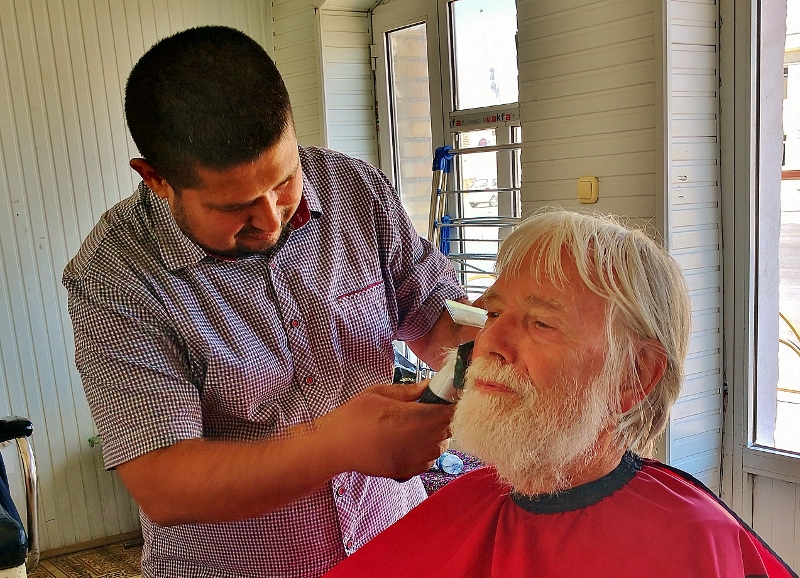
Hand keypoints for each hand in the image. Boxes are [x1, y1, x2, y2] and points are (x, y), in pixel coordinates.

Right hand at [315, 381, 453, 479]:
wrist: (336, 446)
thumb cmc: (355, 415)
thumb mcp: (379, 393)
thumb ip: (408, 391)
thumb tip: (428, 385)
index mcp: (413, 417)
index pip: (448, 412)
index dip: (449, 404)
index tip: (445, 398)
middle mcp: (419, 441)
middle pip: (448, 430)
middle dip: (444, 419)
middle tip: (431, 409)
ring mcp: (414, 459)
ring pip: (441, 447)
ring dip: (437, 436)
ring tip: (420, 426)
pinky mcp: (407, 471)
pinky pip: (428, 461)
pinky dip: (427, 451)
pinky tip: (412, 442)